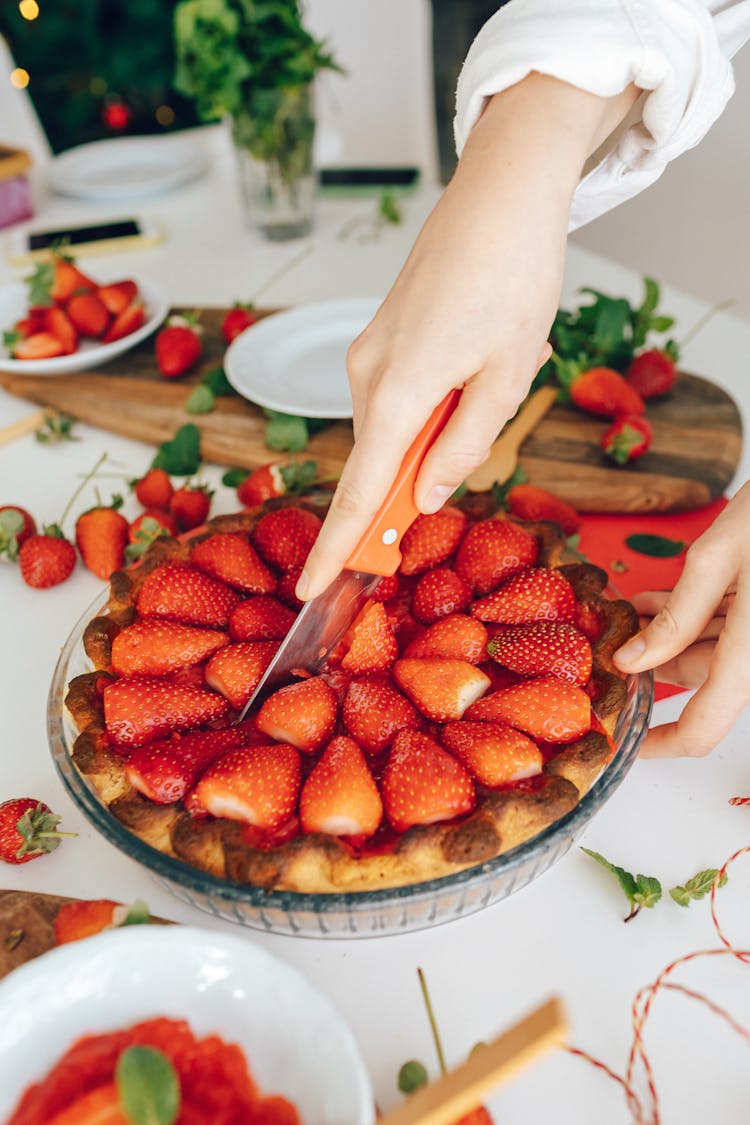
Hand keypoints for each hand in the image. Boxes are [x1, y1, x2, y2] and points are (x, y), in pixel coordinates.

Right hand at [297, 73, 639, 600]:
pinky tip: (481, 360)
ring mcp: (368, 354)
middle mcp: (367, 375)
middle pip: (377, 463)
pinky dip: (432, 406)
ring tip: (498, 373)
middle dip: (407, 488)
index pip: (359, 491)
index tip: (309, 591)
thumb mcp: (505, 379)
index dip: (338, 546)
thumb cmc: (514, 277)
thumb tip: (423, 496)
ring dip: (436, 434)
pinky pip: (397, 398)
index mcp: (398, 392)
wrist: (501, 194)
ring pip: (392, 429)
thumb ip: (462, 448)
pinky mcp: (380, 339)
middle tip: (455, 467)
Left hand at [613, 483, 749, 756]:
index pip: (705, 728)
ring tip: (632, 609)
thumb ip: (675, 616)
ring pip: (716, 651)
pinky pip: (732, 628)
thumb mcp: (718, 557)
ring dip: (672, 634)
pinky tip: (662, 598)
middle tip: (613, 638)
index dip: (662, 743)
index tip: (627, 739)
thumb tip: (631, 661)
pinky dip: (699, 617)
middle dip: (656, 660)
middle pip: (704, 678)